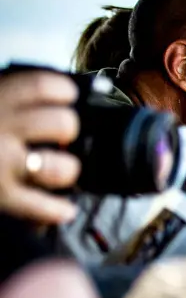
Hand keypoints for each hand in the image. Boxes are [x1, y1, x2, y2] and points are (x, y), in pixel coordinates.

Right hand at [0, 71, 80, 223]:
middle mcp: (0, 127)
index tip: (66, 97)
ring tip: (58, 170)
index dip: (64, 91)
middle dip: (68, 131)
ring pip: (61, 167)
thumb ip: (5, 96)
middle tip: (60, 136)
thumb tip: (49, 95)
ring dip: (66, 171)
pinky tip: (63, 210)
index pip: (46, 86)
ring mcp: (0, 163)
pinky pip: (41, 207)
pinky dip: (56, 211)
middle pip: (63, 124)